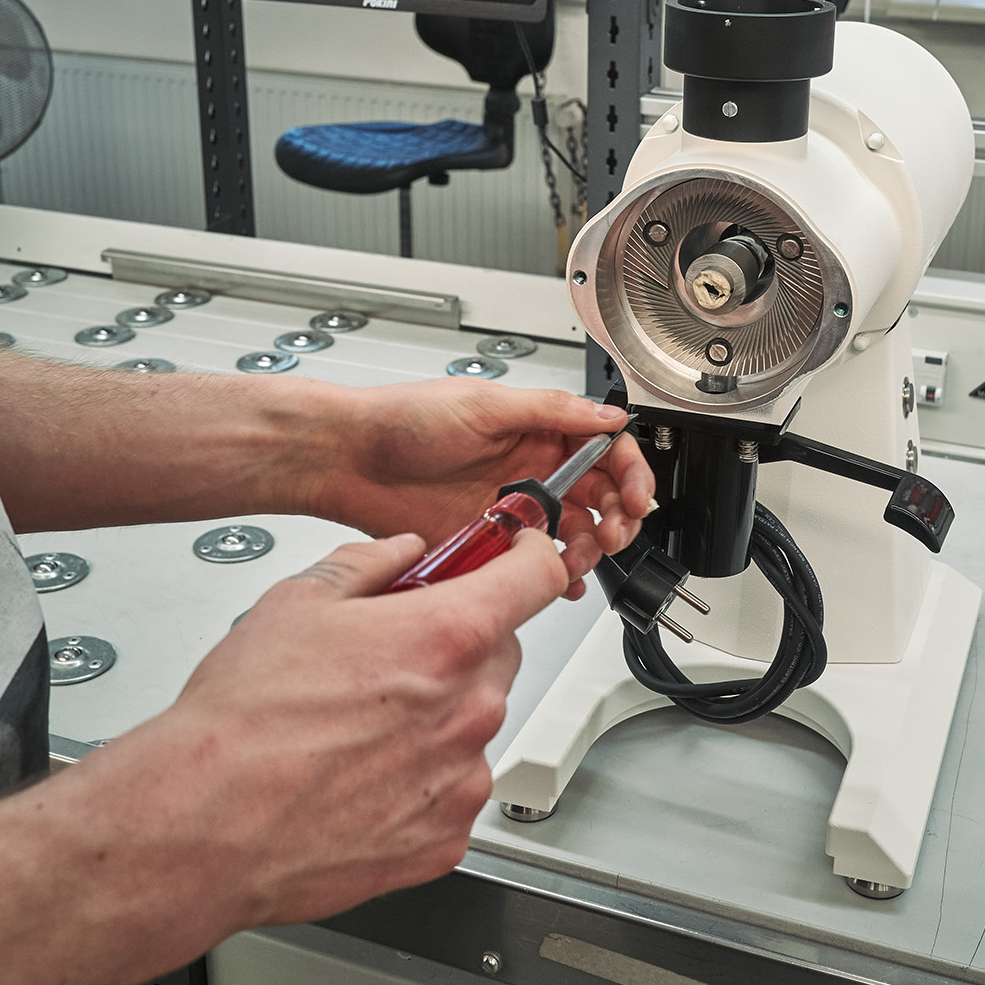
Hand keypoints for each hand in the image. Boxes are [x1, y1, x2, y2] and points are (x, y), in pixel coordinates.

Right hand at [91, 529, 567, 928]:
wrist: (204, 824)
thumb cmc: (242, 722)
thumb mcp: (297, 601)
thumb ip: (368, 563)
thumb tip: (400, 552)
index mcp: (446, 637)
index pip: (537, 576)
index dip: (529, 556)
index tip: (517, 556)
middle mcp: (469, 708)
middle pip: (501, 653)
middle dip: (459, 644)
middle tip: (392, 654)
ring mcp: (462, 779)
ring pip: (474, 724)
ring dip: (437, 717)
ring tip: (356, 729)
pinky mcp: (445, 838)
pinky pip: (453, 791)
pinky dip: (421, 782)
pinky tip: (360, 778)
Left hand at [304, 380, 653, 597]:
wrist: (349, 460)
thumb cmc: (403, 419)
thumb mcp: (485, 404)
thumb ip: (551, 412)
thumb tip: (607, 416)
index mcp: (536, 430)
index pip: (603, 450)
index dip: (629, 472)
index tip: (636, 494)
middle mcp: (529, 468)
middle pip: (599, 495)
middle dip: (618, 515)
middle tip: (614, 532)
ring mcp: (510, 507)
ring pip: (572, 533)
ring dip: (588, 548)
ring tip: (580, 558)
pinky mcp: (488, 541)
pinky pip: (532, 563)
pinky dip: (553, 576)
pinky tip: (559, 580)